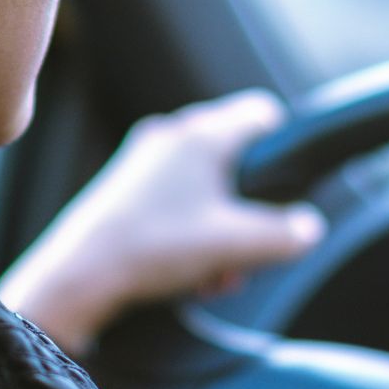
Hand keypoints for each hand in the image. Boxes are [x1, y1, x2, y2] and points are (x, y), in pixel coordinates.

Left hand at [0, 89, 327, 354]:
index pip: (261, 113)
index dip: (284, 147)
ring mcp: (144, 161)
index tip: (288, 186)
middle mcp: (171, 136)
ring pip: (205, 187)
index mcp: (201, 134)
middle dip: (249, 210)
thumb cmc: (154, 248)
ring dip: (221, 230)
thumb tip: (308, 228)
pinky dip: (191, 233)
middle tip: (248, 250)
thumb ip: (285, 235)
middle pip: (235, 159)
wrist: (79, 275)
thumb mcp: (236, 245)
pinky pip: (176, 201)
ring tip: (216, 274)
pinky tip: (189, 275)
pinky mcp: (125, 189)